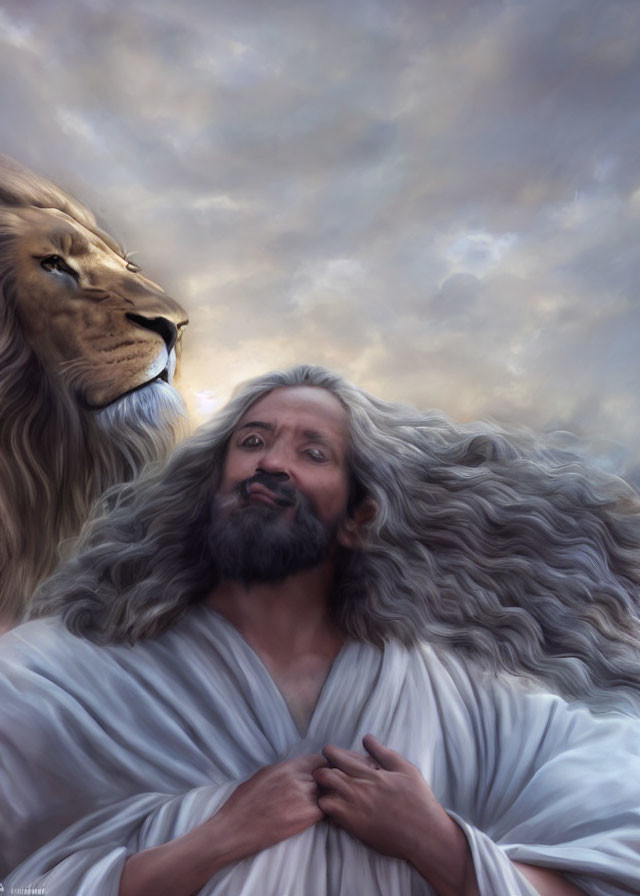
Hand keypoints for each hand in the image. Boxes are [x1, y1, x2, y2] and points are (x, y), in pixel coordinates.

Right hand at [212, 753, 326, 858]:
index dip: (322, 769)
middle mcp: (297, 778)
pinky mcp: (306, 816)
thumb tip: (295, 771)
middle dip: (325, 785)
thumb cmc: (242, 803)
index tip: (320, 777)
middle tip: (321, 795)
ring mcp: (303, 796)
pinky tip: (315, 819)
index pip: (318, 760)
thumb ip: (283, 771)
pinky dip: (325, 814)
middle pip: (325, 776)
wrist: (234, 829)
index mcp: (286, 767)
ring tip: (319, 808)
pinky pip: (325, 810)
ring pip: (327, 793)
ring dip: (325, 799)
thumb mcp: (262, 776)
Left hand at [314, 735, 474, 895]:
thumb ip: (383, 753)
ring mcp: (355, 807)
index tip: (331, 757)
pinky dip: (327, 808)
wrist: (425, 833)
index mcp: (370, 772)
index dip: (329, 754)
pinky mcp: (354, 826)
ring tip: (328, 791)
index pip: (337, 757)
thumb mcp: (405, 769)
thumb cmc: (418, 800)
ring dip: (322, 790)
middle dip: (321, 771)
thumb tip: (366, 738)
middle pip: (325, 773)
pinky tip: (334, 808)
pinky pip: (329, 812)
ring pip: (323, 792)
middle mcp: (360, 787)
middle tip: (326, 774)